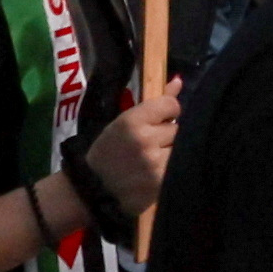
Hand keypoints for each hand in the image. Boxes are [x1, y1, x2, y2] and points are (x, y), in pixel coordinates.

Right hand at [68, 82, 182, 228]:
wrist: (92, 190)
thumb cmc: (107, 152)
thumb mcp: (123, 123)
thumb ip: (155, 103)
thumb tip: (179, 81)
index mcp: (132, 121)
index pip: (171, 105)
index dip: (169, 110)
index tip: (162, 118)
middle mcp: (145, 140)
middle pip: (178, 128)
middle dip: (169, 133)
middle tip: (156, 142)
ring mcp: (154, 163)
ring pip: (180, 148)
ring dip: (172, 151)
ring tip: (156, 157)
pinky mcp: (161, 183)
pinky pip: (178, 167)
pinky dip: (171, 168)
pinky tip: (156, 170)